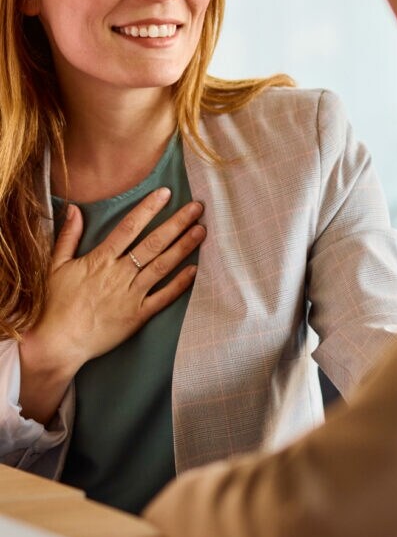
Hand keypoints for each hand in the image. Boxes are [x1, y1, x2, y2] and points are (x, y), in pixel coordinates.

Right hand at [18, 187, 204, 423]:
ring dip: (183, 247)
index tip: (165, 193)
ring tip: (201, 231)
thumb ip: (68, 236)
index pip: (129, 227)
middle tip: (196, 207)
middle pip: (153, 243)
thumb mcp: (56, 266)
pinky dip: (180, 284)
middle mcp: (120, 274)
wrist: (58, 343)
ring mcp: (131, 295)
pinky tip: (195, 270)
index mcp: (101, 259)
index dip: (148, 208)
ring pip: (162, 266)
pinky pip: (163, 298)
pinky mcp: (138, 316)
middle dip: (177, 223)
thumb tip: (75, 209)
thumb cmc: (55, 304)